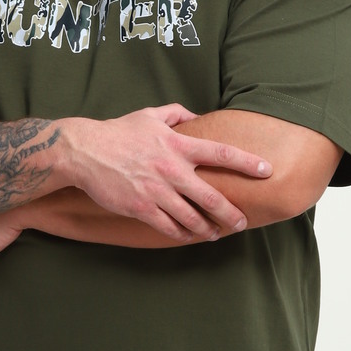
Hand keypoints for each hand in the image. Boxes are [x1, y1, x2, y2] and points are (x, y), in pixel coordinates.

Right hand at [60, 104, 271, 241]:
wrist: (85, 151)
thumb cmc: (118, 132)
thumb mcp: (149, 115)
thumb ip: (176, 113)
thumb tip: (196, 117)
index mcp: (178, 145)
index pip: (221, 153)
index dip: (246, 162)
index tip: (266, 171)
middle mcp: (171, 170)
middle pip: (211, 196)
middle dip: (231, 213)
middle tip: (243, 222)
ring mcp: (156, 191)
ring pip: (191, 217)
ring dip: (208, 229)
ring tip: (216, 234)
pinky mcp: (140, 207)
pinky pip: (168, 226)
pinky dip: (182, 234)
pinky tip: (189, 236)